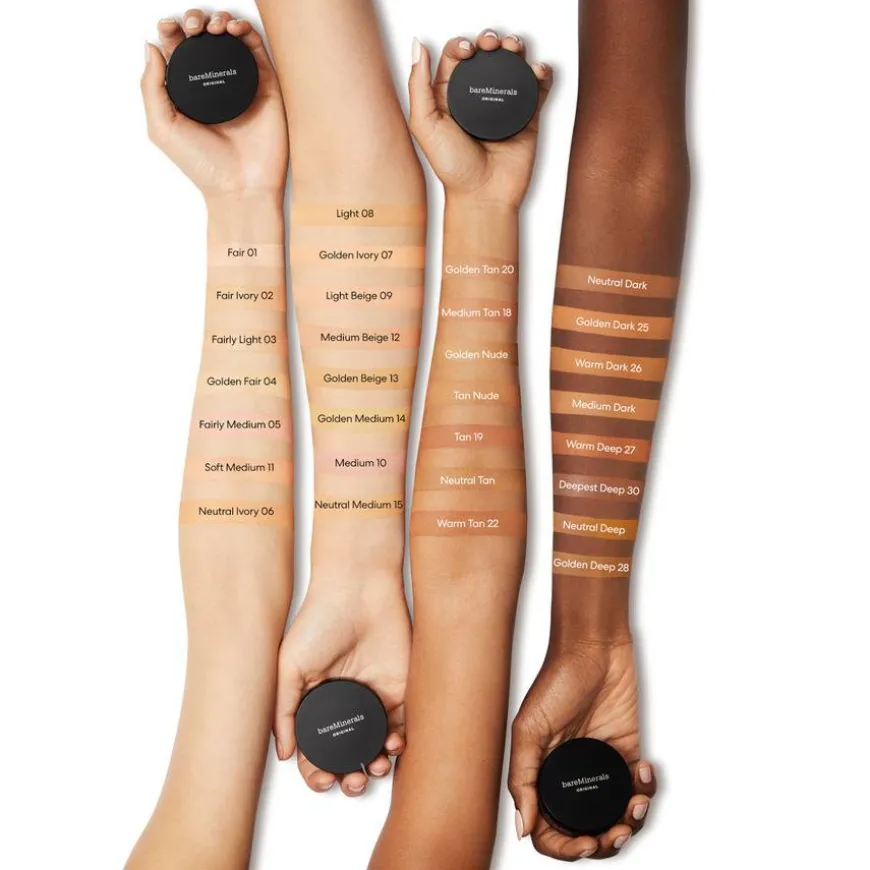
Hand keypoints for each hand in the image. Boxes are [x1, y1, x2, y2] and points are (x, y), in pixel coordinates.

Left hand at [141, 11, 287, 199]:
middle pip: (203, 38)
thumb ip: (151, 87)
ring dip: (219, 21)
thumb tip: (149, 46)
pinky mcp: (265, 87)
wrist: (241, 187)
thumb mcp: (162, 126)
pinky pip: (256, 50)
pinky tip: (234, 30)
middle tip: (192, 27)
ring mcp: (240, 85)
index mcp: (187, 92)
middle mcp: (213, 85)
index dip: (172, 31)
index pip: (177, 50)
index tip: (169, 27)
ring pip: (229, 39)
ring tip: (212, 27)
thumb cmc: (203, 166)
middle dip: (194, 21)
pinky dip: (245, 32)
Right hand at [273, 584, 409, 796]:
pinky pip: (404, 724)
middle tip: (352, 781)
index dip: (318, 771)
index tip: (323, 780)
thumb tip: (285, 754)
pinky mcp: (400, 688)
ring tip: (374, 766)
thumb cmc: (319, 620)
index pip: (317, 748)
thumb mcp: (290, 666)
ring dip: (376, 764)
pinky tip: (393, 744)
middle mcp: (346, 703)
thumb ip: (285, 710)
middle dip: (350, 776)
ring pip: (376, 746)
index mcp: (318, 701)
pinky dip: (400, 742)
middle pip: (349, 753)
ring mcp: (373, 697)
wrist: (357, 589)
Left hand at [408, 30, 552, 208]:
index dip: (461, 45)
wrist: (484, 195)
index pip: (455, 57)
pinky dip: (541, 72)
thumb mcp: (424, 125)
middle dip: (490, 40)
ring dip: (515, 49)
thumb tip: (417, 46)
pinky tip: (536, 71)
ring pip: (512, 65)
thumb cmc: (453, 169)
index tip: (468, 50)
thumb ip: (418, 85)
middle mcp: (476, 97)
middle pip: (485, 55)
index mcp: (449, 96)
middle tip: (492, 44)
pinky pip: (537, 87)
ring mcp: (502, 105)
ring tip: (514, 49)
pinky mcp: (526, 116)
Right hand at [509, 641, 657, 860]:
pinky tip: (643, 774)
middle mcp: (571, 775)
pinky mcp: (628, 753)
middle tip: (612, 834)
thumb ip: (524, 778)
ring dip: (629, 823)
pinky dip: (647, 791)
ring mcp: (600, 766)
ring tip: (633, 808)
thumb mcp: (529, 728)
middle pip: (586, 829)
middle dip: (603, 842)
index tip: (584, 845)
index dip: (564, 847)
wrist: (594, 647)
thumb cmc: (557, 678)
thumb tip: (524, 829)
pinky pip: (639, 788)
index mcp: (543, 773)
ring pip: (615, 816)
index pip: (548, 828)